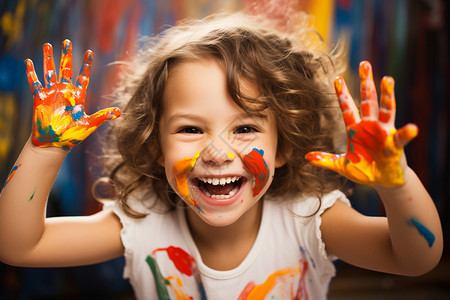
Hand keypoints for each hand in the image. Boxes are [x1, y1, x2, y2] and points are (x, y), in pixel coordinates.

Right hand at [25, 39, 120, 149]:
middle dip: (66, 55)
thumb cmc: (73, 136)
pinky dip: (32, 73)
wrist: (55, 144)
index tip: (89, 51)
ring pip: (50, 72)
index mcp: (78, 96)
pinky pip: (35, 83)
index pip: (83, 76)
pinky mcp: (39, 99)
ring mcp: (52, 94)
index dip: (86, 64)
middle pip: (66, 69)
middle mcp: (65, 92)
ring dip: (49, 59)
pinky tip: (29, 61)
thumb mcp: (89, 125)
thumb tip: (119, 112)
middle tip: (67, 41)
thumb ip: (102, 116)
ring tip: (47, 45)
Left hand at [306, 61, 417, 186]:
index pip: (347, 108)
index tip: (337, 78)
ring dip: (387, 95)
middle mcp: (370, 126)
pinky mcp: (395, 144)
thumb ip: (325, 159)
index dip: (342, 94)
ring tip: (387, 79)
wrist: (381, 181)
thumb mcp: (341, 165)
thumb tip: (306, 157)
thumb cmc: (363, 170)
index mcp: (355, 129)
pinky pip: (401, 137)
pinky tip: (411, 128)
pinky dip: (406, 133)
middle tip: (364, 64)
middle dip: (366, 83)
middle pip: (367, 101)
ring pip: (385, 110)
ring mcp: (383, 133)